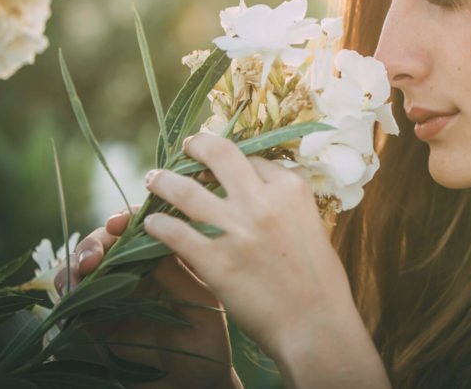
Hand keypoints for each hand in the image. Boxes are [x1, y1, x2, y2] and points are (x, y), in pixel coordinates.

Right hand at [56, 208, 241, 388]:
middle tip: (94, 256)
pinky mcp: (93, 323)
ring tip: (82, 272)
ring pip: (82, 268)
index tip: (118, 222)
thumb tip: (156, 236)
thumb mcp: (200, 303)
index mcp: (163, 260)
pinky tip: (71, 293)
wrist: (193, 388)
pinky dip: (67, 293)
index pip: (141, 227)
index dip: (126, 219)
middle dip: (95, 242)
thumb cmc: (207, 342)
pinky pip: (72, 302)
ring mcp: (110, 296)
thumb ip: (178, 272)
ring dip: (75, 264)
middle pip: (105, 243)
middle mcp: (134, 272)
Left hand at [141, 132, 366, 365]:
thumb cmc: (319, 281)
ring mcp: (237, 229)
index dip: (233, 160)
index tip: (219, 163)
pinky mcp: (215, 261)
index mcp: (291, 188)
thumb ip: (284, 203)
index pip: (252, 157)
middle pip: (219, 153)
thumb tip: (257, 190)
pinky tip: (150, 225)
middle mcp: (263, 200)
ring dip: (163, 181)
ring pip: (185, 189)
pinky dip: (157, 225)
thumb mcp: (311, 225)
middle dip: (197, 146)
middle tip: (185, 149)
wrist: (315, 324)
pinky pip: (172, 232)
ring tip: (154, 180)